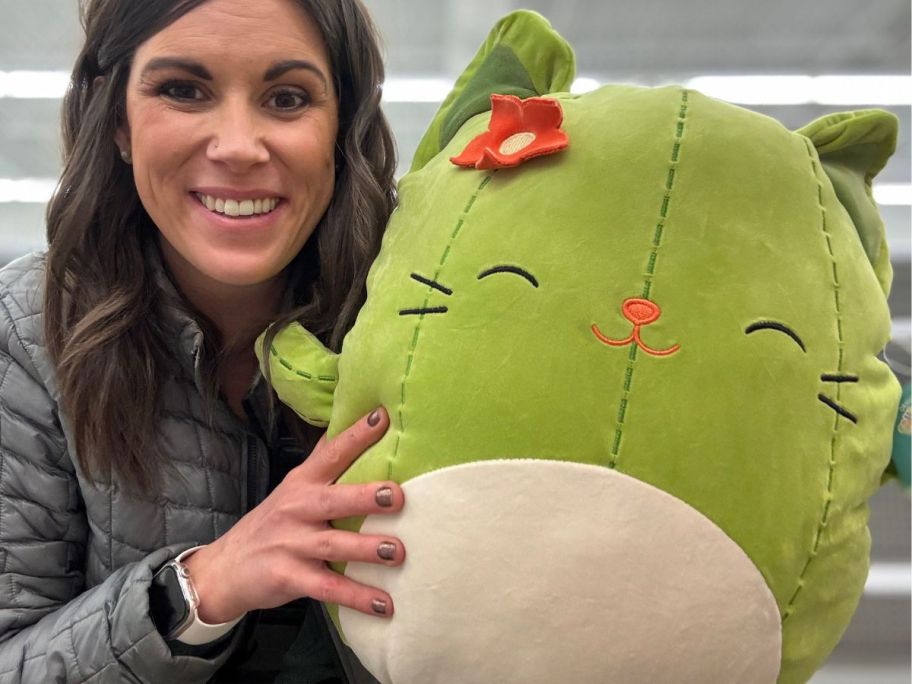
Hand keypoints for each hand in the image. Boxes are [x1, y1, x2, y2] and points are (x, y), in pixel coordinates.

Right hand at [183, 407, 403, 621]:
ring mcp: (292, 545)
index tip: (383, 417)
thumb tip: (358, 424)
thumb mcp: (293, 486)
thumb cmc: (273, 522)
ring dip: (366, 549)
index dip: (356, 435)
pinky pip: (328, 588)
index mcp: (302, 482)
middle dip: (364, 497)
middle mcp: (297, 509)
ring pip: (333, 545)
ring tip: (398, 552)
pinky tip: (385, 605)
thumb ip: (324, 460)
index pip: (331, 453)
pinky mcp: (290, 578)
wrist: (225, 568)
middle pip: (333, 500)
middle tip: (396, 496)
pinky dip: (356, 597)